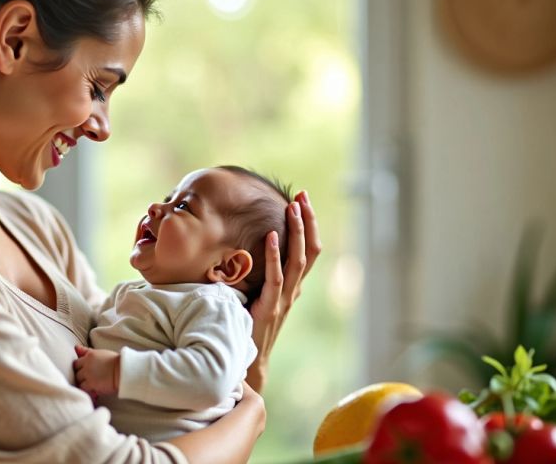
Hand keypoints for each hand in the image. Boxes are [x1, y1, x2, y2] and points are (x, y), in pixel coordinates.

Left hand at [73, 345, 119, 399]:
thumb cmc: (116, 362)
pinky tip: (94, 392)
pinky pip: (83, 388)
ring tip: (92, 386)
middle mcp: (86, 363)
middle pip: (76, 371)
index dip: (79, 368)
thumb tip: (76, 347)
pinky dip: (87, 390)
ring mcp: (87, 374)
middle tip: (87, 380)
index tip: (84, 372)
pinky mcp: (90, 383)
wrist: (124, 370)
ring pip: (78, 380)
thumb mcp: (100, 353)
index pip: (77, 362)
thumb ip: (87, 351)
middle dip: (80, 376)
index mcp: (90, 355)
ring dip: (83, 384)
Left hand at [247, 191, 320, 391]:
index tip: (301, 200)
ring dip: (296, 232)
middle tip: (302, 196)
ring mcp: (285, 299)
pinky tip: (269, 235)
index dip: (309, 224)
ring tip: (292, 208)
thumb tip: (244, 244)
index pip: (309, 249)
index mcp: (293, 285)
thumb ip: (259, 273)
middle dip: (308, 221)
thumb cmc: (250, 324)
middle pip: (311, 250)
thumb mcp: (258, 293)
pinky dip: (273, 255)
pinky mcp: (271, 308)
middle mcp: (294, 290)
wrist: (249, 360)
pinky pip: (276, 278)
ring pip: (299, 260)